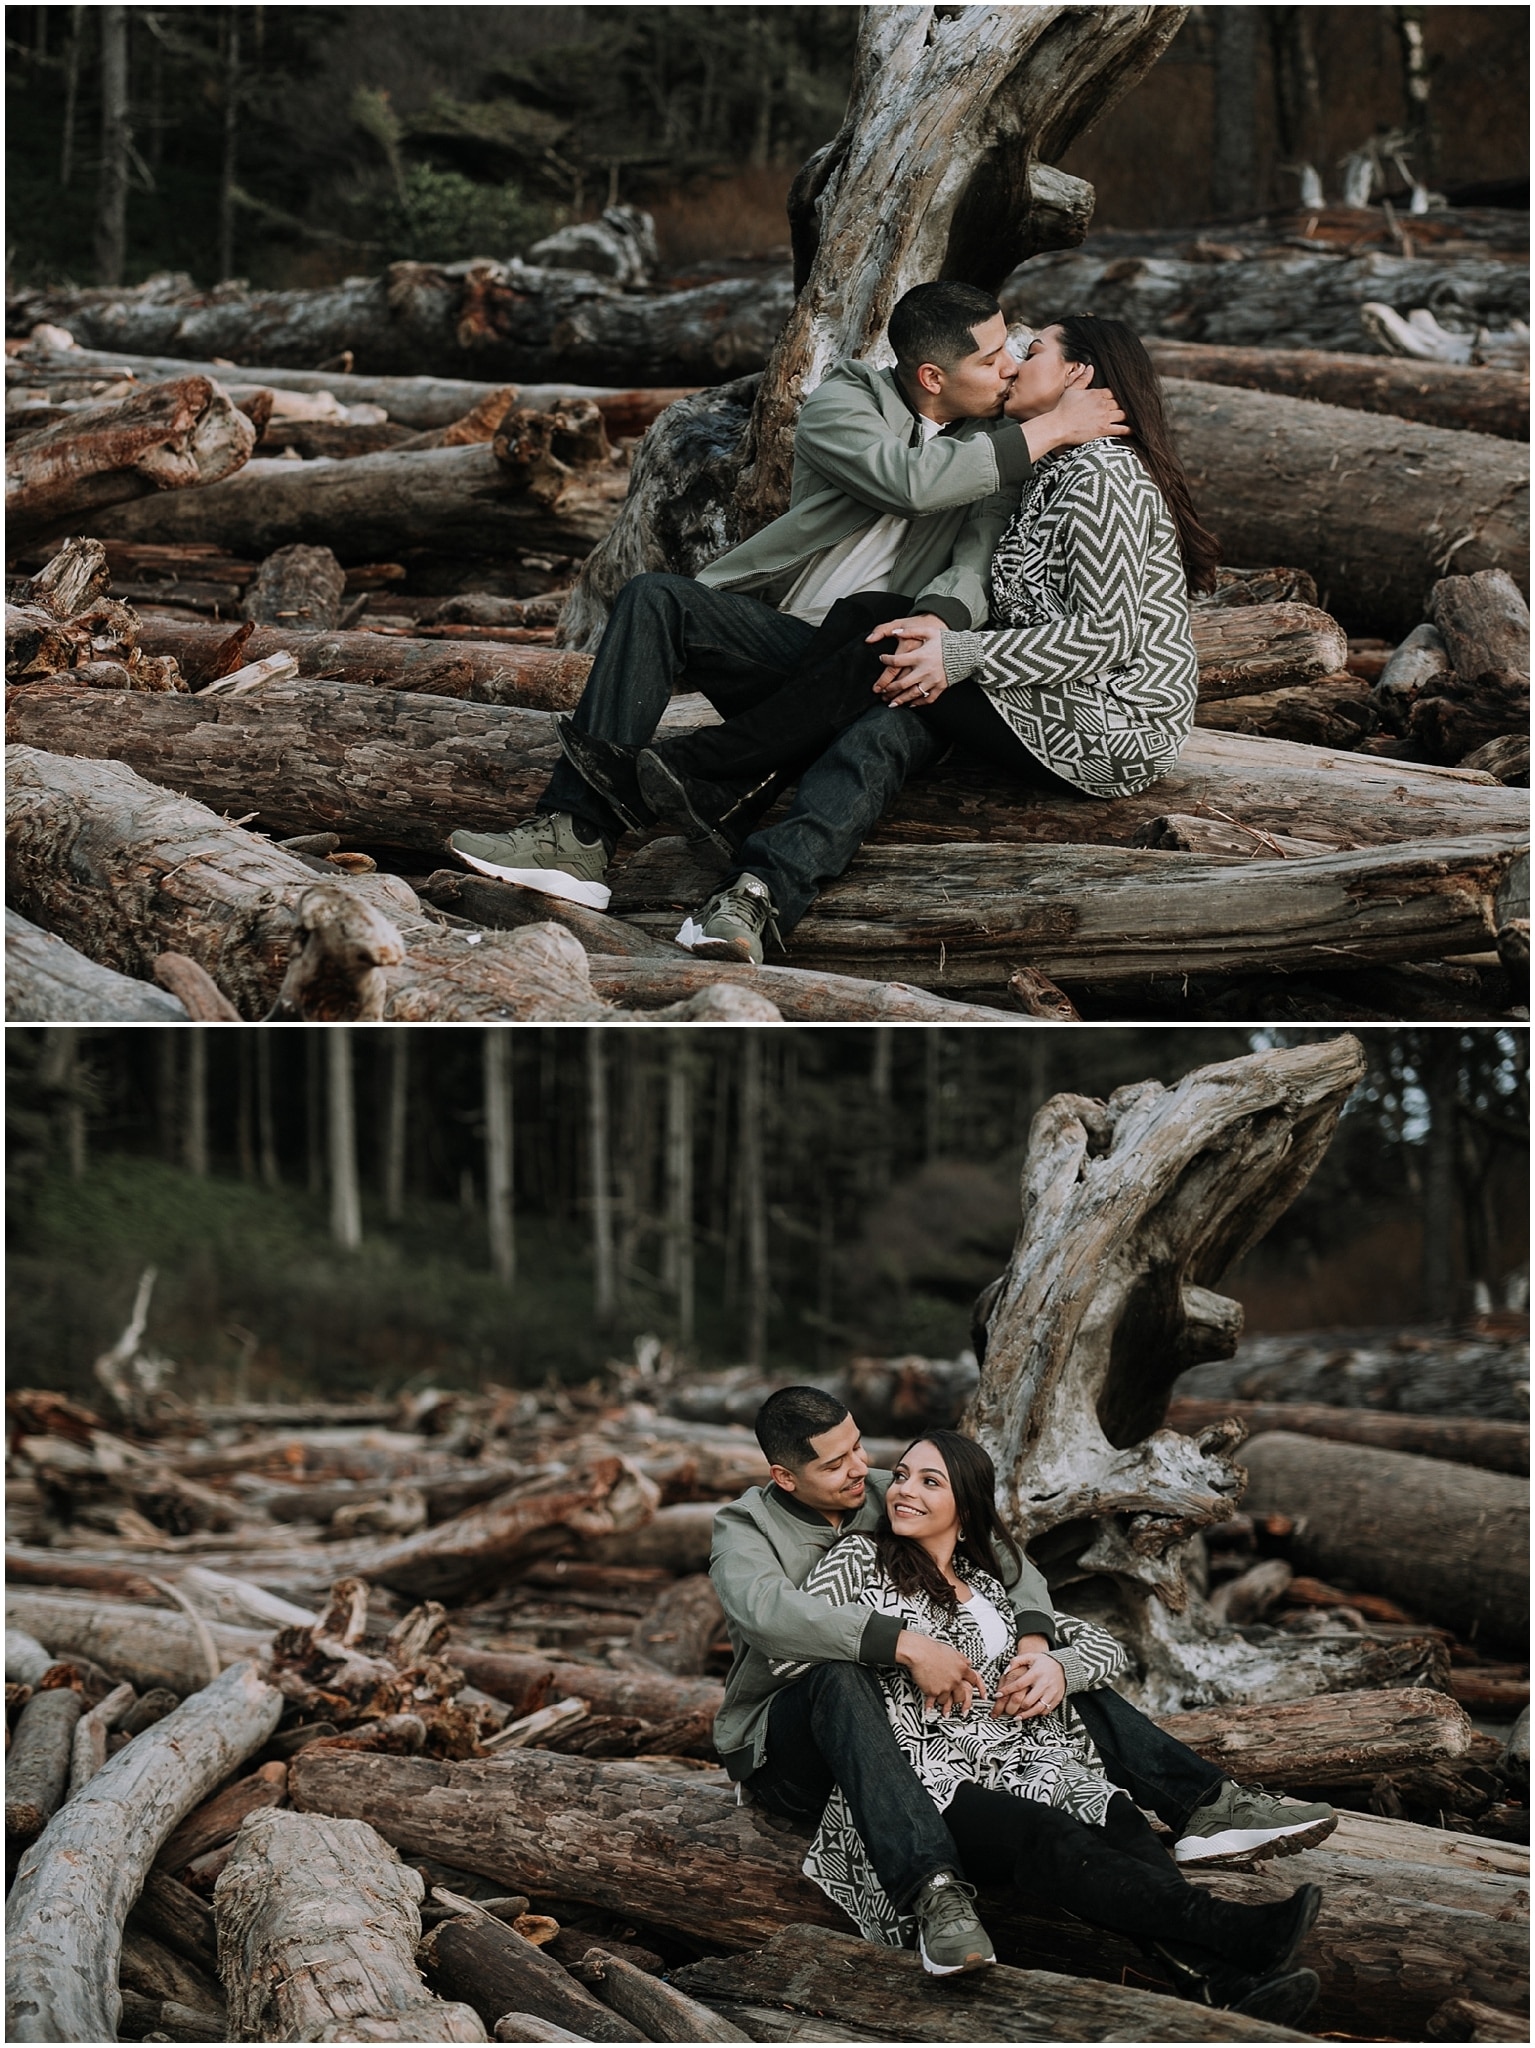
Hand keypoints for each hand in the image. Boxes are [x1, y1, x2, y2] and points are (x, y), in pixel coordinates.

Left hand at [867, 614, 948, 708]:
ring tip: (890, 703)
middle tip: (881, 691)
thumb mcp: (929, 632)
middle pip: (902, 683)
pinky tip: (910, 704)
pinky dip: (918, 703)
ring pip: (912, 694)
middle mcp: (925, 671)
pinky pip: (928, 699)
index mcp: (920, 656)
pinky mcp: (940, 687)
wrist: (967, 652)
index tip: (881, 658)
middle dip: (889, 688)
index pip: (897, 661)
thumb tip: (895, 632)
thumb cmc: (947, 641)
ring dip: (900, 700)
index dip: (886, 660)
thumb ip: (911, 631)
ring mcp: (932, 681)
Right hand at [896, 1629, 986, 1716]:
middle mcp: (955, 1679)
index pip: (975, 1679)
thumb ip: (961, 1658)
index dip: (980, 1688)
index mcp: (961, 1667)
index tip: (982, 1695)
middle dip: (961, 1702)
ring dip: (944, 1703)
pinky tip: (929, 1709)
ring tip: (941, 1705)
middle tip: (962, 1709)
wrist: (919, 1652)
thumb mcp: (951, 1650)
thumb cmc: (931, 1649)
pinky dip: (930, 1705)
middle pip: (963, 1695)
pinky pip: (934, 1702)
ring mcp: (945, 1686)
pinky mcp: (934, 1691)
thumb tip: (968, 1662)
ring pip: (948, 1700)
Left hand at [992, 1648, 1065, 1719]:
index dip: (1007, 1691)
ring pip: (1037, 1709)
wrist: (1064, 1666)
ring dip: (1026, 1715)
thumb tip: (1006, 1671)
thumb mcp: (1030, 1657)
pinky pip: (1046, 1710)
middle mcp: (1044, 1684)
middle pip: (1028, 1701)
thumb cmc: (1044, 1662)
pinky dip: (1037, 1713)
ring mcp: (1051, 1693)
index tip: (998, 1695)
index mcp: (1035, 1673)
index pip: (1018, 1684)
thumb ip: (1016, 1661)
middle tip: (1007, 1709)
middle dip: (1016, 1706)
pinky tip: (1030, 1712)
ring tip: (1017, 1717)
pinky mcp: (1057, 1699)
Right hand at [1011, 373, 1128, 457]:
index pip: (1114, 391)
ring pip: (1124, 414)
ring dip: (1130, 415)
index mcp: (1097, 394)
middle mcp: (1103, 404)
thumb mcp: (1072, 390)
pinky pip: (1121, 429)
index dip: (1119, 394)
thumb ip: (1083, 378)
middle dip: (1126, 404)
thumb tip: (1091, 367)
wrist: (1058, 426)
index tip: (1124, 395)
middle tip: (1135, 406)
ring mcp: (1104, 417)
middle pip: (1121, 402)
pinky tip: (1135, 429)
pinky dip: (1129, 429)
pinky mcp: (1104, 430)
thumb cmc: (1062, 409)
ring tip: (1137, 416)